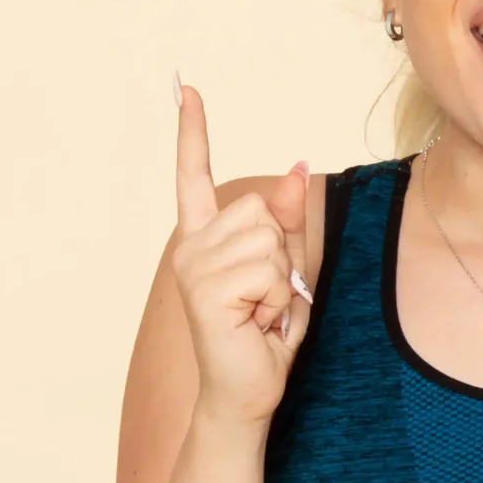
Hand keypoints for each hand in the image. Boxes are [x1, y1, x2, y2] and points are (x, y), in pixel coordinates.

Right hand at [170, 78, 311, 426]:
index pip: (195, 176)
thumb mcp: (286, 271)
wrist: (246, 393)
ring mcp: (193, 269)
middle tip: (264, 298)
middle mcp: (190, 248)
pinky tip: (255, 323)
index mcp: (204, 240)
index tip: (186, 89)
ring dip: (281, 280)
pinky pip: (267, 270)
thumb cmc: (263, 336)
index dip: (191, 131)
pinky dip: (276, 299)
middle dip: (281, 254)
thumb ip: (286, 223)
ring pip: (268, 239)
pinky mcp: (206, 291)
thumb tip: (296, 166)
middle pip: (260, 210)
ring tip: (260, 313)